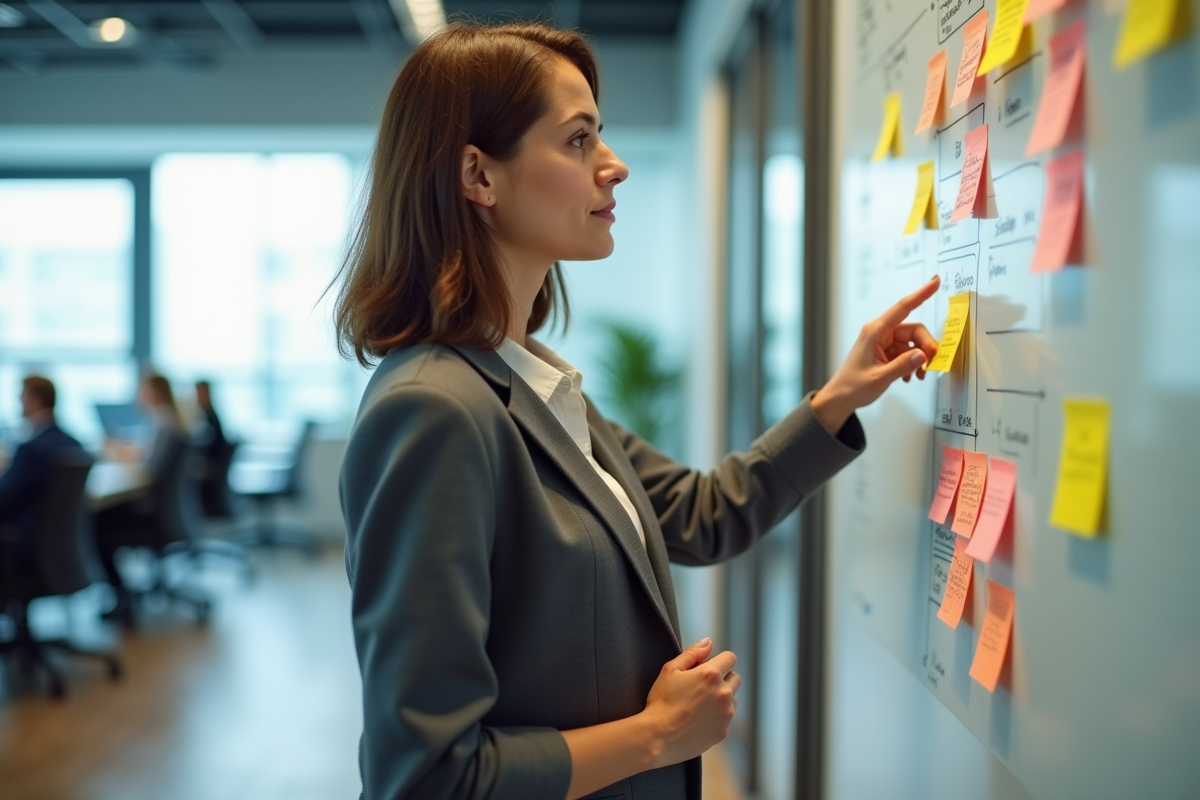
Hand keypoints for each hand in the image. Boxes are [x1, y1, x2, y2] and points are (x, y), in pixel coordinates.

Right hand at [641, 638, 739, 768]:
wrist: (657, 737)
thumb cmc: (661, 702)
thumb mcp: (671, 670)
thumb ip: (693, 653)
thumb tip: (708, 642)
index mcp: (711, 674)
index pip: (730, 658)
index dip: (719, 660)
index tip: (708, 667)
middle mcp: (724, 693)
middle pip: (735, 678)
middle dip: (723, 679)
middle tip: (702, 687)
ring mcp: (726, 714)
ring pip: (732, 700)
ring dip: (721, 699)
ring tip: (699, 705)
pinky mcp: (723, 731)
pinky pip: (726, 719)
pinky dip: (717, 717)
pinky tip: (699, 720)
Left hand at [811, 275, 940, 432]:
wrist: (840, 398)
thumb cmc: (853, 386)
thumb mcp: (880, 378)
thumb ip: (903, 365)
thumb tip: (924, 355)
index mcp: (875, 332)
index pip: (903, 308)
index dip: (921, 294)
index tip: (935, 282)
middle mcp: (880, 333)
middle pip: (914, 330)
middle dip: (926, 346)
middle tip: (930, 365)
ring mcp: (884, 342)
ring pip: (913, 342)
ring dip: (920, 358)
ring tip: (918, 376)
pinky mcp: (887, 352)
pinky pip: (908, 352)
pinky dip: (913, 363)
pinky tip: (908, 377)